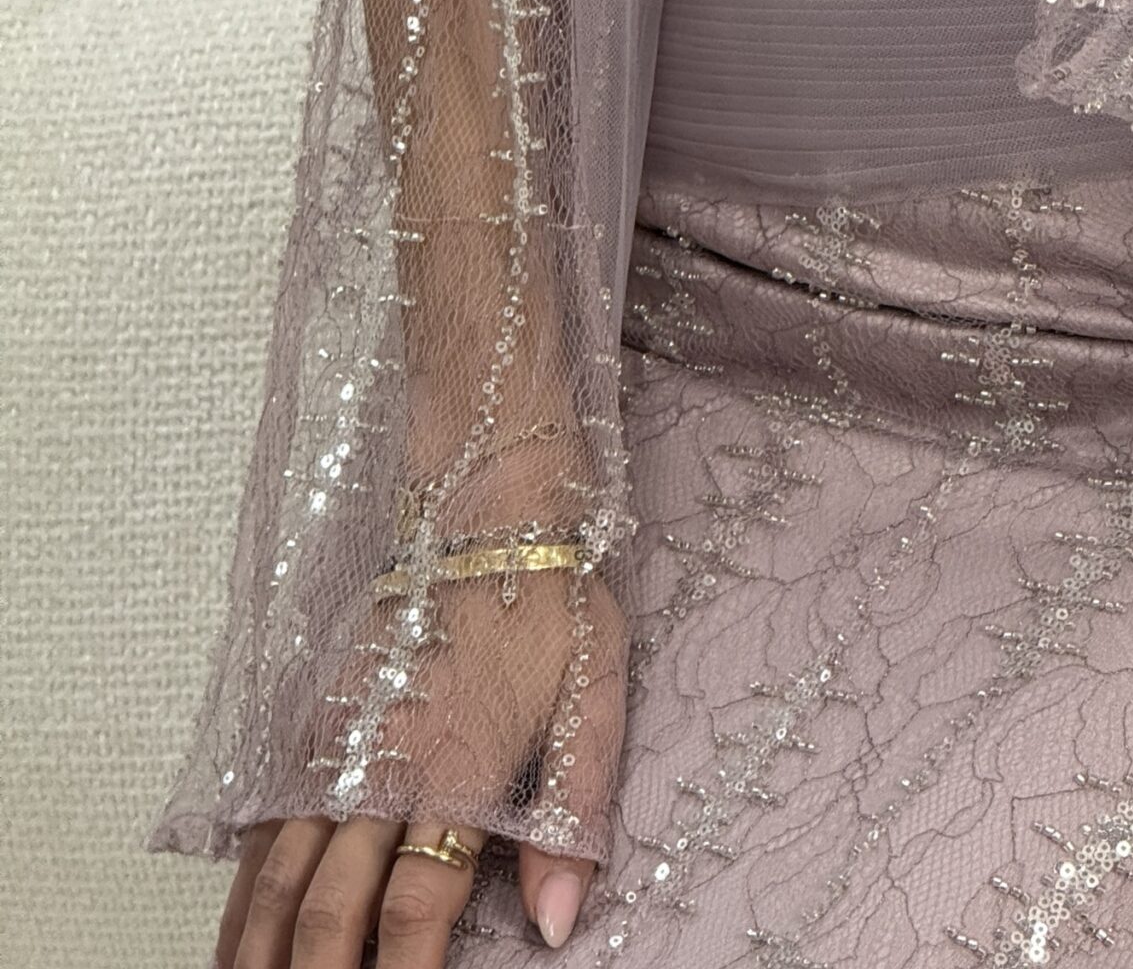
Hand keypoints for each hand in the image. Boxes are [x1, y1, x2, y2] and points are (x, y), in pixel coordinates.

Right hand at [215, 566, 628, 964]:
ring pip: (279, 876)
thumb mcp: (594, 699)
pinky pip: (262, 825)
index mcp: (459, 772)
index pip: (414, 913)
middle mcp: (385, 769)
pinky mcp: (314, 723)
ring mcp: (337, 747)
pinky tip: (238, 933)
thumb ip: (573, 816)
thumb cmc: (551, 601)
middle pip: (329, 910)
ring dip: (262, 950)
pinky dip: (242, 893)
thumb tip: (558, 920)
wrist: (489, 509)